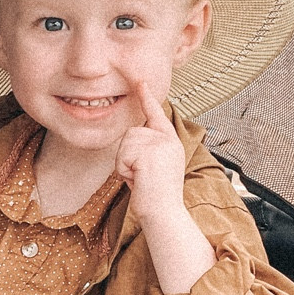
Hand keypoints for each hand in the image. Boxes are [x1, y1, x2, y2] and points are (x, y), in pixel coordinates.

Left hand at [114, 80, 188, 225]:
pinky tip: (139, 180)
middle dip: (127, 157)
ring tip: (141, 179)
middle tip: (142, 176)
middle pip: (130, 133)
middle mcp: (167, 139)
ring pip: (125, 144)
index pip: (156, 114)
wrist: (164, 213)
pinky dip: (124, 171)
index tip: (140, 81)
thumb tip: (133, 138)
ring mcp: (160, 144)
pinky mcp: (150, 152)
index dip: (147, 97)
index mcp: (170, 141)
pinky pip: (122, 155)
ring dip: (125, 164)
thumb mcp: (154, 165)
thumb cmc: (156, 195)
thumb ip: (147, 148)